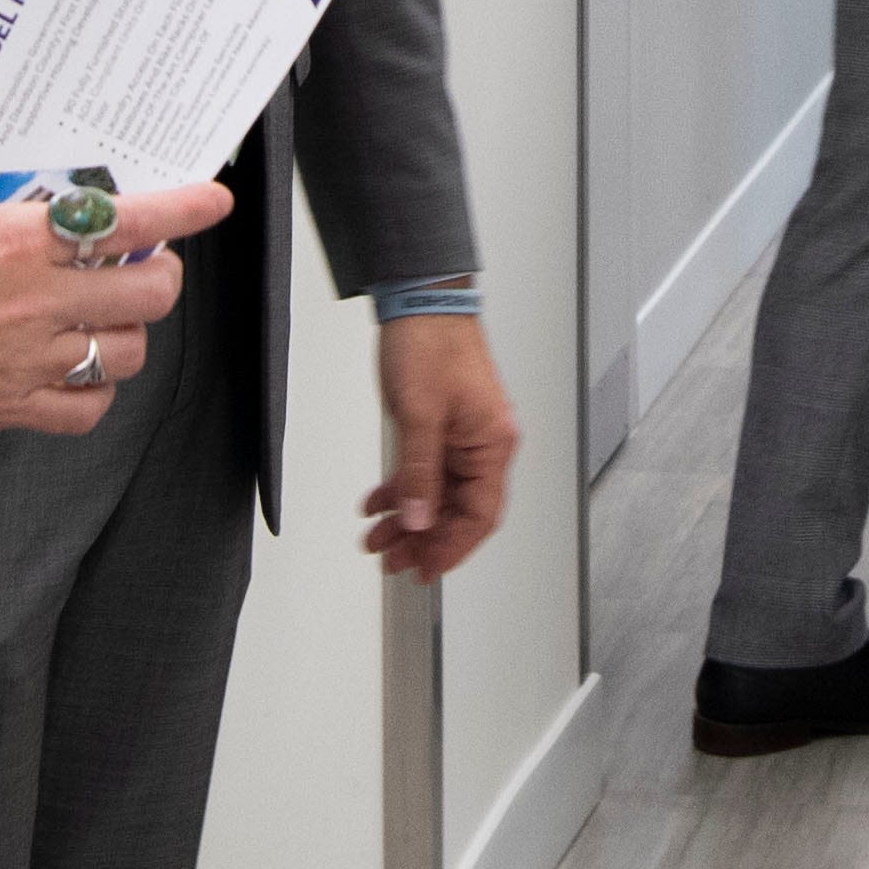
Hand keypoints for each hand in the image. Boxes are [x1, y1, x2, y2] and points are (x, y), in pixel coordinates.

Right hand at [0, 144, 227, 446]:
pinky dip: (94, 392)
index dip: (184, 209)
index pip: (127, 220)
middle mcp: (35, 300)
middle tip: (144, 264)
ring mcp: (26, 359)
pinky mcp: (6, 406)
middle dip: (161, 275)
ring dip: (129, 332)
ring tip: (110, 316)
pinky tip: (80, 373)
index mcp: (14, 240)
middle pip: (151, 292)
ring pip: (127, 352)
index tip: (214, 201)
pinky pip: (83, 410)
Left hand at [359, 311, 518, 579]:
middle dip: (423, 539)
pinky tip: (378, 503)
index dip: (452, 548)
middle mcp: (484, 443)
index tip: (423, 569)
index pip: (480, 515)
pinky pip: (427, 471)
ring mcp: (464, 435)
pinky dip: (404, 489)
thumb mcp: (418, 416)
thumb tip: (419, 522)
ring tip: (376, 538)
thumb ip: (419, 475)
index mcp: (492, 443)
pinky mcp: (444, 426)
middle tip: (390, 559)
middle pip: (458, 509)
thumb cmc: (431, 343)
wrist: (421, 299)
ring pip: (439, 494)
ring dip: (408, 518)